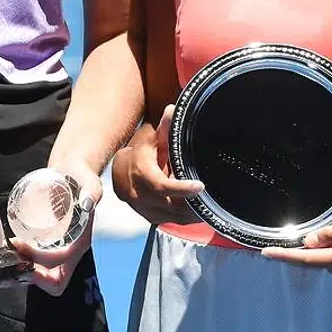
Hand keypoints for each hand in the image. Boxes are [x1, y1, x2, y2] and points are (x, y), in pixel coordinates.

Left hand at [8, 161, 101, 295]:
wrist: (73, 170)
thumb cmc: (81, 177)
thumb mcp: (88, 182)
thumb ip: (91, 191)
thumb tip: (87, 204)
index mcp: (79, 243)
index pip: (60, 275)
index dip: (42, 273)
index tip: (24, 253)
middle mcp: (69, 250)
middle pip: (50, 281)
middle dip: (28, 274)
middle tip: (12, 254)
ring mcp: (57, 247)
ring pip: (40, 273)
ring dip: (22, 267)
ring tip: (8, 249)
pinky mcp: (47, 240)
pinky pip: (34, 259)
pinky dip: (21, 257)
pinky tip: (11, 243)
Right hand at [109, 106, 203, 225]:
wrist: (120, 173)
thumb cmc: (140, 154)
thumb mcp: (150, 140)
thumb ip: (164, 129)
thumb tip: (173, 110)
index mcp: (143, 175)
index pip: (162, 186)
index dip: (181, 188)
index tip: (200, 186)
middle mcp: (140, 196)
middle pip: (171, 206)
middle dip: (192, 205)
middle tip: (211, 200)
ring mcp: (144, 209)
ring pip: (172, 217)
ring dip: (190, 215)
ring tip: (208, 208)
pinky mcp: (149, 217)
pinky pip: (170, 221)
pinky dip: (184, 219)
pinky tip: (198, 214)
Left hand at [259, 197, 331, 280]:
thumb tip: (309, 241)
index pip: (308, 258)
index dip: (285, 255)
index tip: (266, 252)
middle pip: (309, 260)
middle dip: (291, 253)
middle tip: (270, 246)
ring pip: (316, 257)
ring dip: (306, 248)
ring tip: (311, 233)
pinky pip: (324, 255)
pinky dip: (316, 248)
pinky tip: (315, 238)